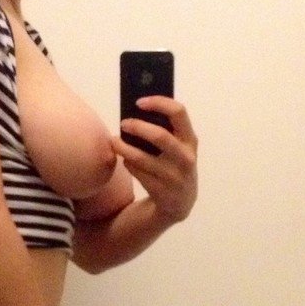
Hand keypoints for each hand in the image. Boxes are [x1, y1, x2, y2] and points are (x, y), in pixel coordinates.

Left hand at [111, 97, 198, 223]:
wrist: (180, 203)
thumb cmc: (175, 166)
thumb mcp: (179, 149)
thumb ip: (167, 131)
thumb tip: (137, 112)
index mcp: (190, 140)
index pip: (179, 113)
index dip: (159, 103)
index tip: (139, 102)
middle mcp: (186, 158)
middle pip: (159, 136)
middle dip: (138, 127)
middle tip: (123, 123)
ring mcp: (174, 176)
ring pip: (142, 158)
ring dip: (124, 148)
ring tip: (114, 141)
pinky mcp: (161, 191)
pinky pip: (137, 173)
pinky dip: (128, 164)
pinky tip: (125, 160)